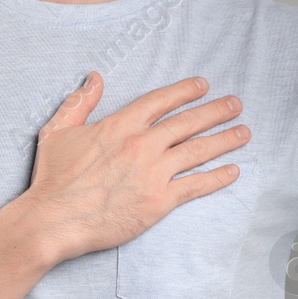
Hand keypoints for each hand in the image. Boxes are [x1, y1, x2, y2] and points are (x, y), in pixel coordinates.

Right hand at [23, 73, 250, 262]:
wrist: (54, 219)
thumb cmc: (53, 178)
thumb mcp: (57, 130)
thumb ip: (79, 102)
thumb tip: (95, 78)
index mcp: (119, 125)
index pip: (160, 101)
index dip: (185, 91)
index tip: (203, 86)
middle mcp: (141, 145)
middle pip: (187, 122)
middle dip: (215, 111)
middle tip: (235, 104)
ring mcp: (153, 173)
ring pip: (198, 151)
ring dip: (225, 139)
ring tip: (244, 132)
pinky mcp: (159, 201)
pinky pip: (196, 185)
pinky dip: (218, 177)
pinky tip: (233, 170)